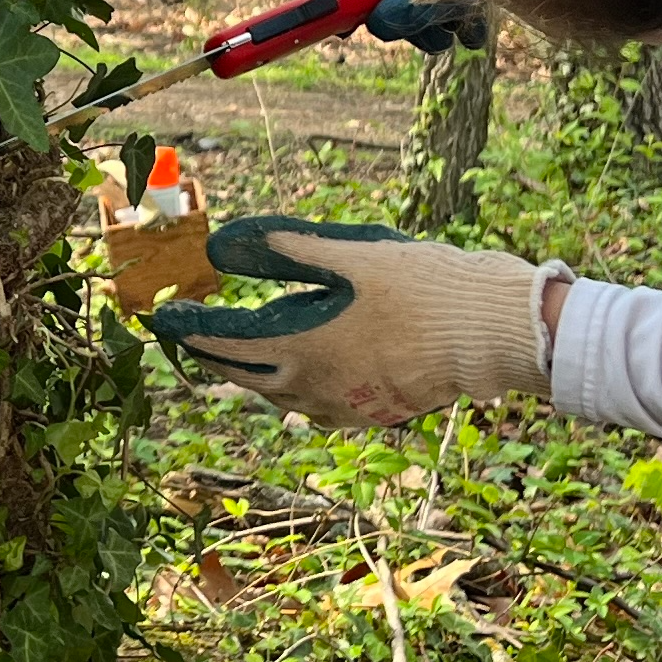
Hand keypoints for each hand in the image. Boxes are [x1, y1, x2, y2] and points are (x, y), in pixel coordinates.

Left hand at [151, 219, 565, 426]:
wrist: (497, 334)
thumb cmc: (427, 288)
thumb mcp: (351, 254)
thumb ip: (284, 249)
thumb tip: (220, 247)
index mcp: (302, 350)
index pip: (223, 346)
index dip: (188, 331)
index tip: (163, 318)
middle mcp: (315, 390)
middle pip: (244, 378)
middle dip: (213, 355)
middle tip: (192, 335)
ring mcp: (345, 408)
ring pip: (279, 395)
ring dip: (254, 373)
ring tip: (242, 348)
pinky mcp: (373, 414)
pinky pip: (316, 406)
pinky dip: (295, 386)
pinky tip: (303, 369)